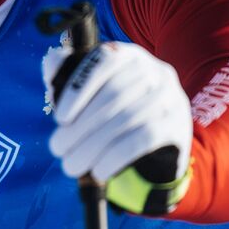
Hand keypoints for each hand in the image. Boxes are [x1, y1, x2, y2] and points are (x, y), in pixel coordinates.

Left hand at [42, 41, 191, 215]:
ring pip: (126, 120)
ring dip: (92, 146)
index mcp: (130, 56)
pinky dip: (116, 157)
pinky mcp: (177, 126)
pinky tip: (98, 171)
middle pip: (113, 96)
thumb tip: (51, 64)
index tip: (59, 118)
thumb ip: (68, 73)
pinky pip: (143, 140)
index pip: (104, 60)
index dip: (78, 88)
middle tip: (57, 149)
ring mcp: (170, 98)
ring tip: (70, 165)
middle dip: (79, 127)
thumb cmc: (114, 112)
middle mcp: (155, 71)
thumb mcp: (92, 90)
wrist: (159, 143)